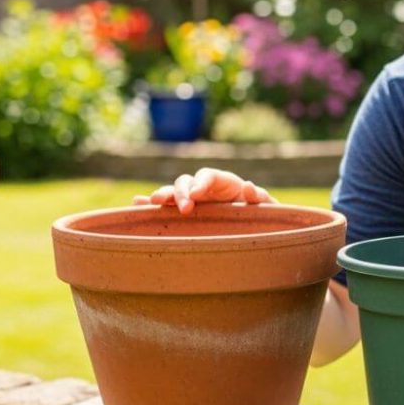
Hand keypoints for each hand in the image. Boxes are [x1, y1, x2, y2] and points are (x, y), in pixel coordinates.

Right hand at [132, 167, 274, 214]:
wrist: (257, 229)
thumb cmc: (263, 216)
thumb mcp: (267, 208)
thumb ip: (259, 198)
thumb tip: (248, 186)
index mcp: (225, 183)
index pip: (208, 175)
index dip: (201, 182)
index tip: (197, 194)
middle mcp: (205, 188)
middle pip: (186, 181)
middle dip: (182, 192)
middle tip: (186, 209)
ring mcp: (193, 200)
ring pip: (173, 192)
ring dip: (163, 196)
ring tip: (152, 202)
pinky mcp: (184, 214)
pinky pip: (166, 207)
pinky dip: (150, 205)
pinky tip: (136, 205)